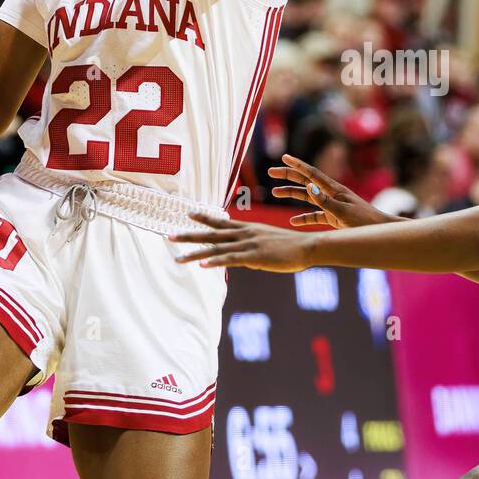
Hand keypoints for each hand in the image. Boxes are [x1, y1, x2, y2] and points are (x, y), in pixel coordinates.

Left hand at [171, 212, 315, 271]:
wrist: (307, 247)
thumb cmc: (291, 247)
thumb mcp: (268, 242)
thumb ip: (252, 247)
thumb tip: (241, 256)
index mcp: (249, 228)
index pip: (222, 221)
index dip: (204, 217)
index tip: (189, 214)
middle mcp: (245, 233)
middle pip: (212, 234)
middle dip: (190, 235)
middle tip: (170, 237)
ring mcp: (248, 244)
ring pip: (216, 247)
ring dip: (195, 253)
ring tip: (178, 258)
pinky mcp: (254, 256)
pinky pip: (230, 259)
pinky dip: (215, 261)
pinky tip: (202, 265)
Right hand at [268, 153, 397, 228]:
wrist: (379, 230)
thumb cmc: (364, 221)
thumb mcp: (343, 212)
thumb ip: (324, 201)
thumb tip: (308, 187)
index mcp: (334, 189)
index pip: (312, 173)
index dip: (297, 165)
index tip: (283, 157)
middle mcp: (331, 194)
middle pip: (306, 181)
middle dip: (288, 176)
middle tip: (271, 172)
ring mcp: (332, 205)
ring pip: (307, 197)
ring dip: (291, 194)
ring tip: (274, 192)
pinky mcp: (334, 217)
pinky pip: (314, 215)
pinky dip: (304, 218)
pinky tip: (293, 222)